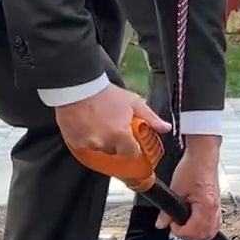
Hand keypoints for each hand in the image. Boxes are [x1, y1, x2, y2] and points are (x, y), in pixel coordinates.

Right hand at [52, 86, 168, 161]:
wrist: (78, 86)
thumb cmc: (106, 93)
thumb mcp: (133, 102)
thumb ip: (150, 118)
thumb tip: (166, 128)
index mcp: (120, 135)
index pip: (131, 153)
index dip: (132, 147)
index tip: (132, 141)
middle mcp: (103, 143)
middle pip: (114, 151)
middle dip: (116, 142)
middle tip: (114, 126)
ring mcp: (87, 144)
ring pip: (99, 149)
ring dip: (101, 140)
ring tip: (99, 123)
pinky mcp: (73, 142)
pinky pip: (84, 146)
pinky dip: (87, 139)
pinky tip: (87, 125)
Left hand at [157, 135, 222, 239]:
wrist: (202, 155)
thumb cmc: (193, 167)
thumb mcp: (176, 190)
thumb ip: (167, 211)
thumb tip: (161, 223)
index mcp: (206, 205)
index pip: (194, 231)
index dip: (180, 231)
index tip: (172, 225)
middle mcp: (214, 208)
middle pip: (205, 235)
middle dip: (189, 236)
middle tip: (177, 228)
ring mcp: (217, 207)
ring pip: (211, 232)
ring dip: (198, 235)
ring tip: (186, 228)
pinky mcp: (216, 204)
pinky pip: (215, 224)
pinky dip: (205, 229)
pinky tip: (196, 225)